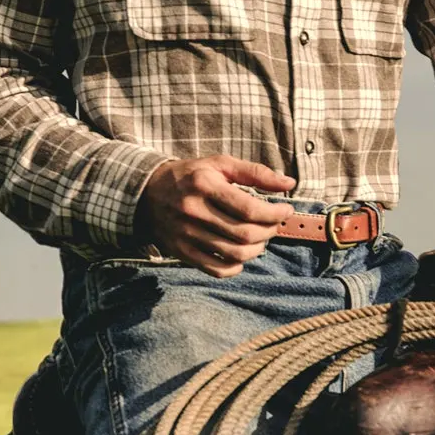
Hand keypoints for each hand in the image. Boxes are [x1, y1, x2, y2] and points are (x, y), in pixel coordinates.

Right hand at [136, 155, 295, 276]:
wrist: (145, 193)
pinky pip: (217, 269)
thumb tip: (289, 182)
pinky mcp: (182, 252)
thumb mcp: (220, 165)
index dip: (275, 213)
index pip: (250, 208)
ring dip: (257, 249)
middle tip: (273, 224)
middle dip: (269, 231)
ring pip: (235, 254)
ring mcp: (186, 234)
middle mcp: (194, 211)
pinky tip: (241, 255)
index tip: (285, 210)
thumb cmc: (191, 176)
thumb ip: (256, 172)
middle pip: (245, 234)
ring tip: (260, 239)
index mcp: (205, 185)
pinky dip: (236, 266)